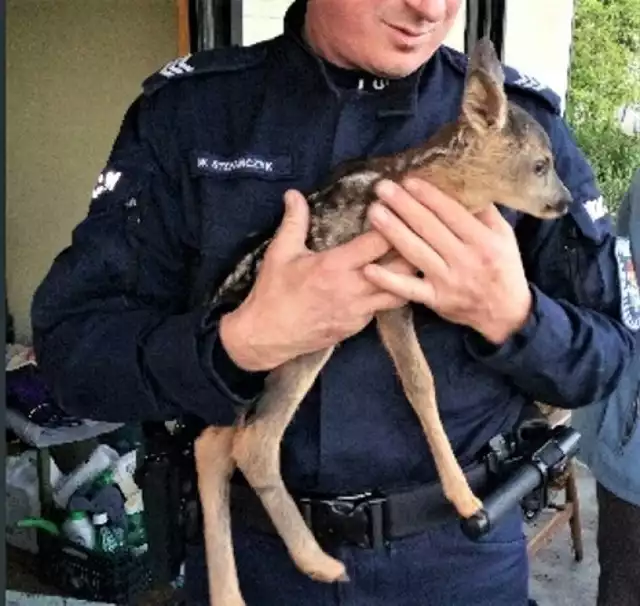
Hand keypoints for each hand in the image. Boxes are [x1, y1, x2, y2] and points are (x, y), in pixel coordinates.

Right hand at [219, 189, 412, 370]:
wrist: (266, 337)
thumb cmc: (272, 293)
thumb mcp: (280, 253)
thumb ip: (293, 221)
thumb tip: (294, 194)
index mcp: (335, 266)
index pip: (379, 242)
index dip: (394, 224)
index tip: (399, 210)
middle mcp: (353, 289)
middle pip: (401, 268)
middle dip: (412, 249)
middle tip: (416, 233)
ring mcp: (358, 311)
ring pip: (401, 292)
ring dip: (408, 275)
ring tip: (413, 258)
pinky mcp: (358, 327)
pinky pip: (383, 308)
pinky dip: (391, 293)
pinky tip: (390, 282)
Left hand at [364, 178, 531, 344]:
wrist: (506, 312)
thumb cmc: (503, 266)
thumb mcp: (504, 236)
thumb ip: (484, 211)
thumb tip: (463, 183)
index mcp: (483, 240)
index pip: (451, 212)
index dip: (428, 195)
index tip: (407, 181)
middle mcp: (465, 259)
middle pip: (429, 228)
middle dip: (403, 205)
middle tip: (382, 188)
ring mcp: (448, 281)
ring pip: (416, 253)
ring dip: (392, 231)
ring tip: (374, 212)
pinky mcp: (435, 300)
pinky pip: (409, 289)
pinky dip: (388, 280)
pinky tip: (369, 268)